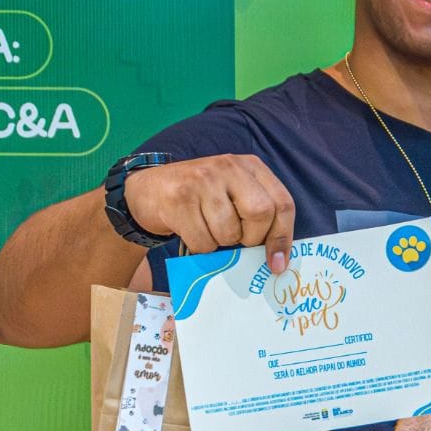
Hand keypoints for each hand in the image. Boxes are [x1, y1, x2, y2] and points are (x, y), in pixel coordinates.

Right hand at [124, 154, 295, 270]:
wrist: (148, 190)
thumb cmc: (200, 200)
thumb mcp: (233, 195)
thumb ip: (257, 216)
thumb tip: (278, 261)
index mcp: (250, 166)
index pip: (282, 203)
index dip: (283, 237)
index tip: (277, 264)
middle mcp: (229, 166)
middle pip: (260, 213)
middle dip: (251, 238)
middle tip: (236, 240)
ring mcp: (202, 179)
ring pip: (229, 231)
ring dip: (221, 243)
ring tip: (208, 229)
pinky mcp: (179, 198)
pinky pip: (203, 241)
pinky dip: (201, 247)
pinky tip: (191, 231)